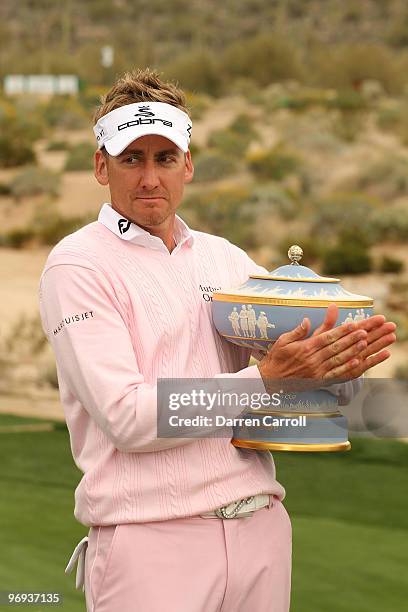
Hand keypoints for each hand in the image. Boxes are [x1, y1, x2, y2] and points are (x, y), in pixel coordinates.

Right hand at [257, 304, 395, 385]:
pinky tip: (357, 362)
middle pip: (336, 347)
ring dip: (353, 351)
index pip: (327, 337)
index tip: (354, 324)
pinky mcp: (318, 380)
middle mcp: (312, 359)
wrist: (269, 381)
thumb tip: (307, 319)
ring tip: (366, 343)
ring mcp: (316, 371)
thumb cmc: (275, 359)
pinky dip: (347, 368)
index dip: (342, 331)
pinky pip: (336, 374)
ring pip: (338, 359)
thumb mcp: (282, 341)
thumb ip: (297, 331)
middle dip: (352, 339)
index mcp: (305, 348)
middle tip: (366, 331)